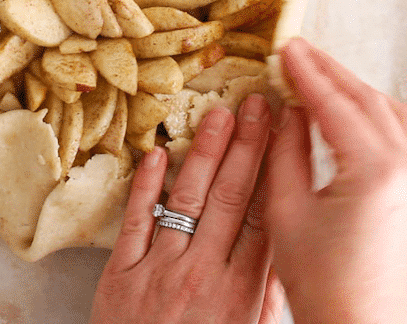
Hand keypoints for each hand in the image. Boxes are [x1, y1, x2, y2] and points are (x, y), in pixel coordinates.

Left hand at [89, 96, 284, 323]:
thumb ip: (263, 299)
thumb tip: (281, 257)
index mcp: (239, 294)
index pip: (262, 219)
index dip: (274, 172)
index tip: (285, 137)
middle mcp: (201, 275)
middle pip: (229, 198)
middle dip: (246, 147)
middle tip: (256, 106)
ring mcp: (158, 271)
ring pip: (187, 201)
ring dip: (204, 154)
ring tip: (218, 116)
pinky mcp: (120, 274)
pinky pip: (136, 221)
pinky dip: (146, 186)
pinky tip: (158, 152)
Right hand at [265, 38, 406, 323]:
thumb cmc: (319, 281)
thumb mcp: (286, 209)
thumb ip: (286, 149)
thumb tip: (286, 108)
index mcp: (375, 172)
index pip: (336, 105)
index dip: (306, 73)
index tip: (286, 49)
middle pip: (368, 101)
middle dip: (331, 73)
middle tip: (298, 53)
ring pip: (392, 113)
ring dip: (356, 90)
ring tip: (321, 78)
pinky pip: (404, 136)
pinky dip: (375, 114)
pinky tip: (350, 112)